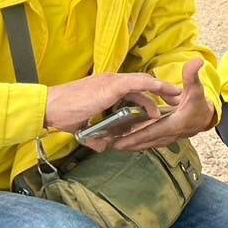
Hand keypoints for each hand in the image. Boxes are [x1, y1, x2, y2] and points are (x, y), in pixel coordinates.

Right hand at [45, 73, 179, 133]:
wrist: (50, 107)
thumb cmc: (63, 115)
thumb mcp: (84, 127)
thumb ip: (95, 136)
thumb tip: (101, 146)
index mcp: (105, 88)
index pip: (131, 89)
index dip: (146, 96)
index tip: (160, 103)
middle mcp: (110, 82)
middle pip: (141, 83)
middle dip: (160, 90)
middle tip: (176, 97)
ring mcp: (111, 82)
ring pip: (143, 82)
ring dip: (161, 89)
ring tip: (176, 96)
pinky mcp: (112, 86)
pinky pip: (138, 83)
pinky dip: (152, 86)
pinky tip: (164, 90)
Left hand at [108, 59, 216, 151]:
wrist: (206, 118)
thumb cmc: (199, 104)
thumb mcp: (196, 88)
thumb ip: (192, 76)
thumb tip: (197, 61)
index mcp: (174, 123)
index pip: (151, 131)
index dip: (135, 137)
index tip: (119, 141)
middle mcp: (168, 134)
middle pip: (144, 141)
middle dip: (126, 144)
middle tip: (108, 144)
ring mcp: (165, 139)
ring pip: (145, 144)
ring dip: (129, 145)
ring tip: (111, 145)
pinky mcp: (163, 139)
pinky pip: (148, 143)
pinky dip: (136, 144)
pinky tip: (124, 142)